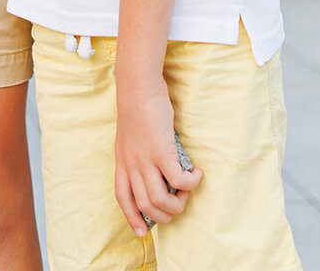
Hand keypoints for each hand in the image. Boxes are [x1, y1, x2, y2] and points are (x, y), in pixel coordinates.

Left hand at [115, 79, 201, 237]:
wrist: (138, 86)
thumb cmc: (138, 106)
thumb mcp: (131, 135)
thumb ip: (139, 154)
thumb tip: (159, 170)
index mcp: (122, 161)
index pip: (123, 198)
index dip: (132, 218)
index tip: (142, 232)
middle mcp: (131, 164)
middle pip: (145, 206)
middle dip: (164, 215)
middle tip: (178, 204)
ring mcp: (145, 159)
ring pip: (160, 200)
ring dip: (178, 203)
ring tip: (188, 190)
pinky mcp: (161, 151)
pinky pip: (178, 181)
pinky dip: (190, 183)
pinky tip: (197, 173)